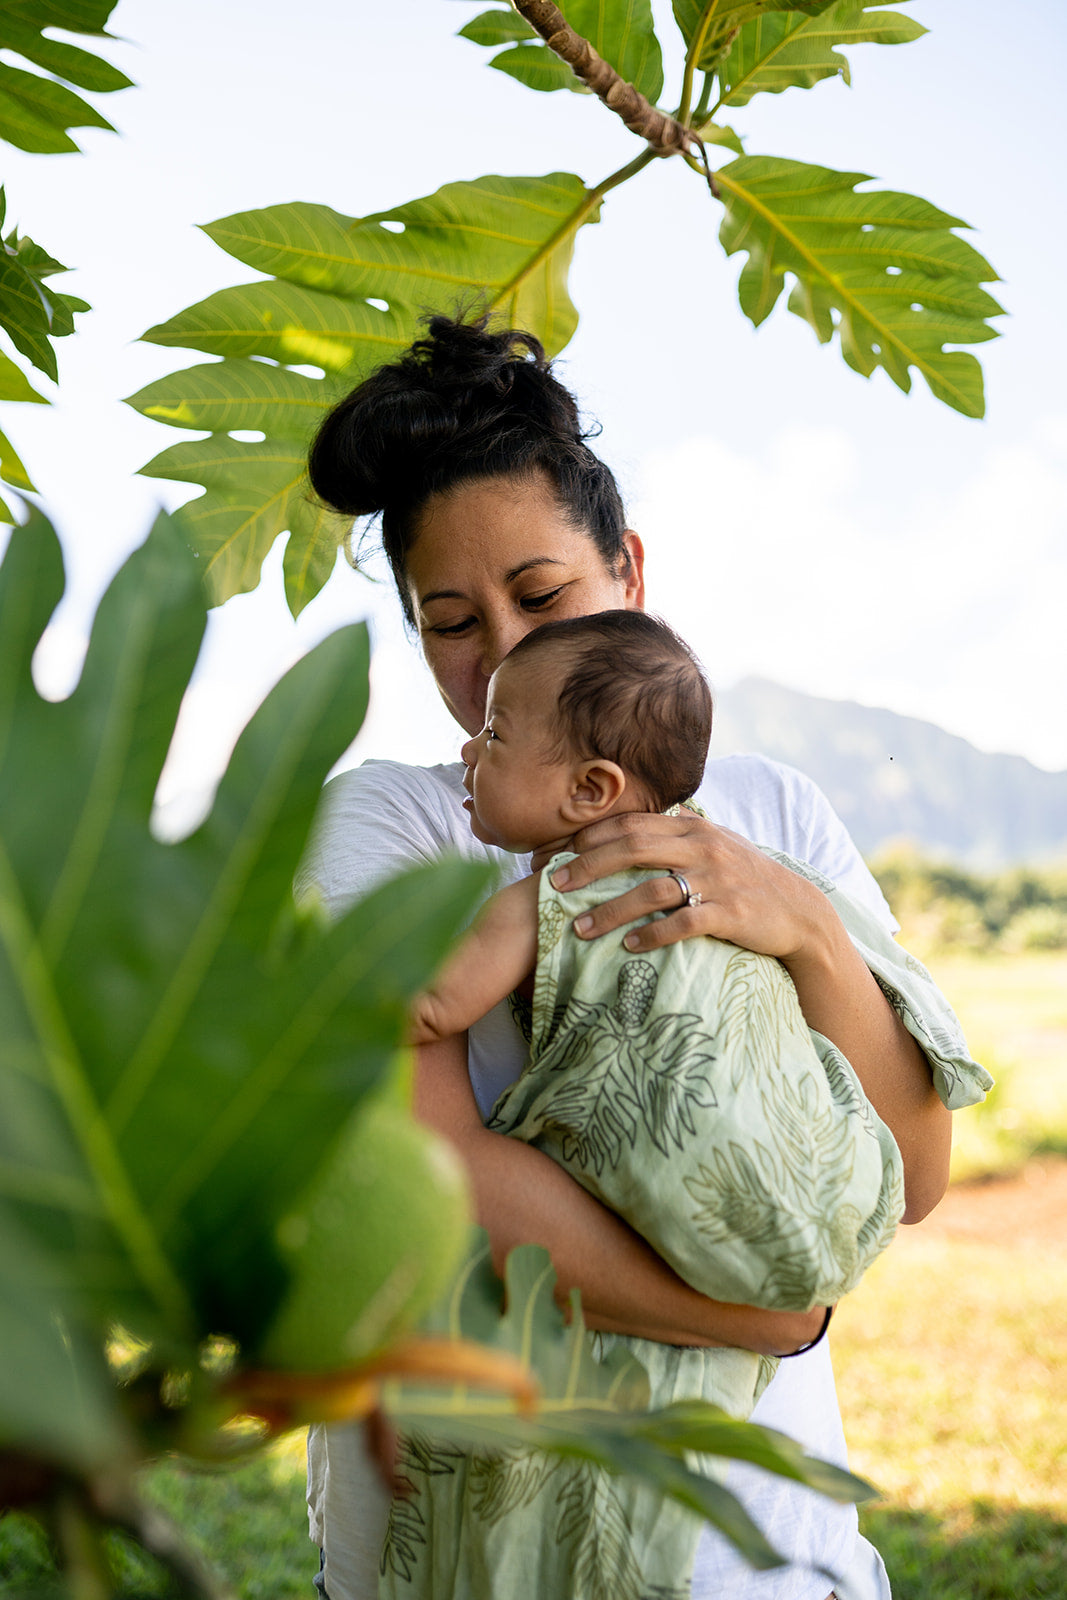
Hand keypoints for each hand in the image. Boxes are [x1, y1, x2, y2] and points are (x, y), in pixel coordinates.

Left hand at [550, 811, 831, 962]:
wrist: (798, 910)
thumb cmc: (746, 879)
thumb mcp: (714, 845)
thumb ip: (677, 833)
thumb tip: (638, 823)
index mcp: (691, 827)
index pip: (630, 823)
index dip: (589, 837)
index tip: (556, 855)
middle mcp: (701, 847)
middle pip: (632, 848)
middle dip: (587, 866)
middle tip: (554, 885)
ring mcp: (717, 880)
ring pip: (651, 889)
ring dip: (611, 909)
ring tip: (580, 928)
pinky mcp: (730, 913)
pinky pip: (683, 923)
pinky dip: (653, 935)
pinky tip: (630, 947)